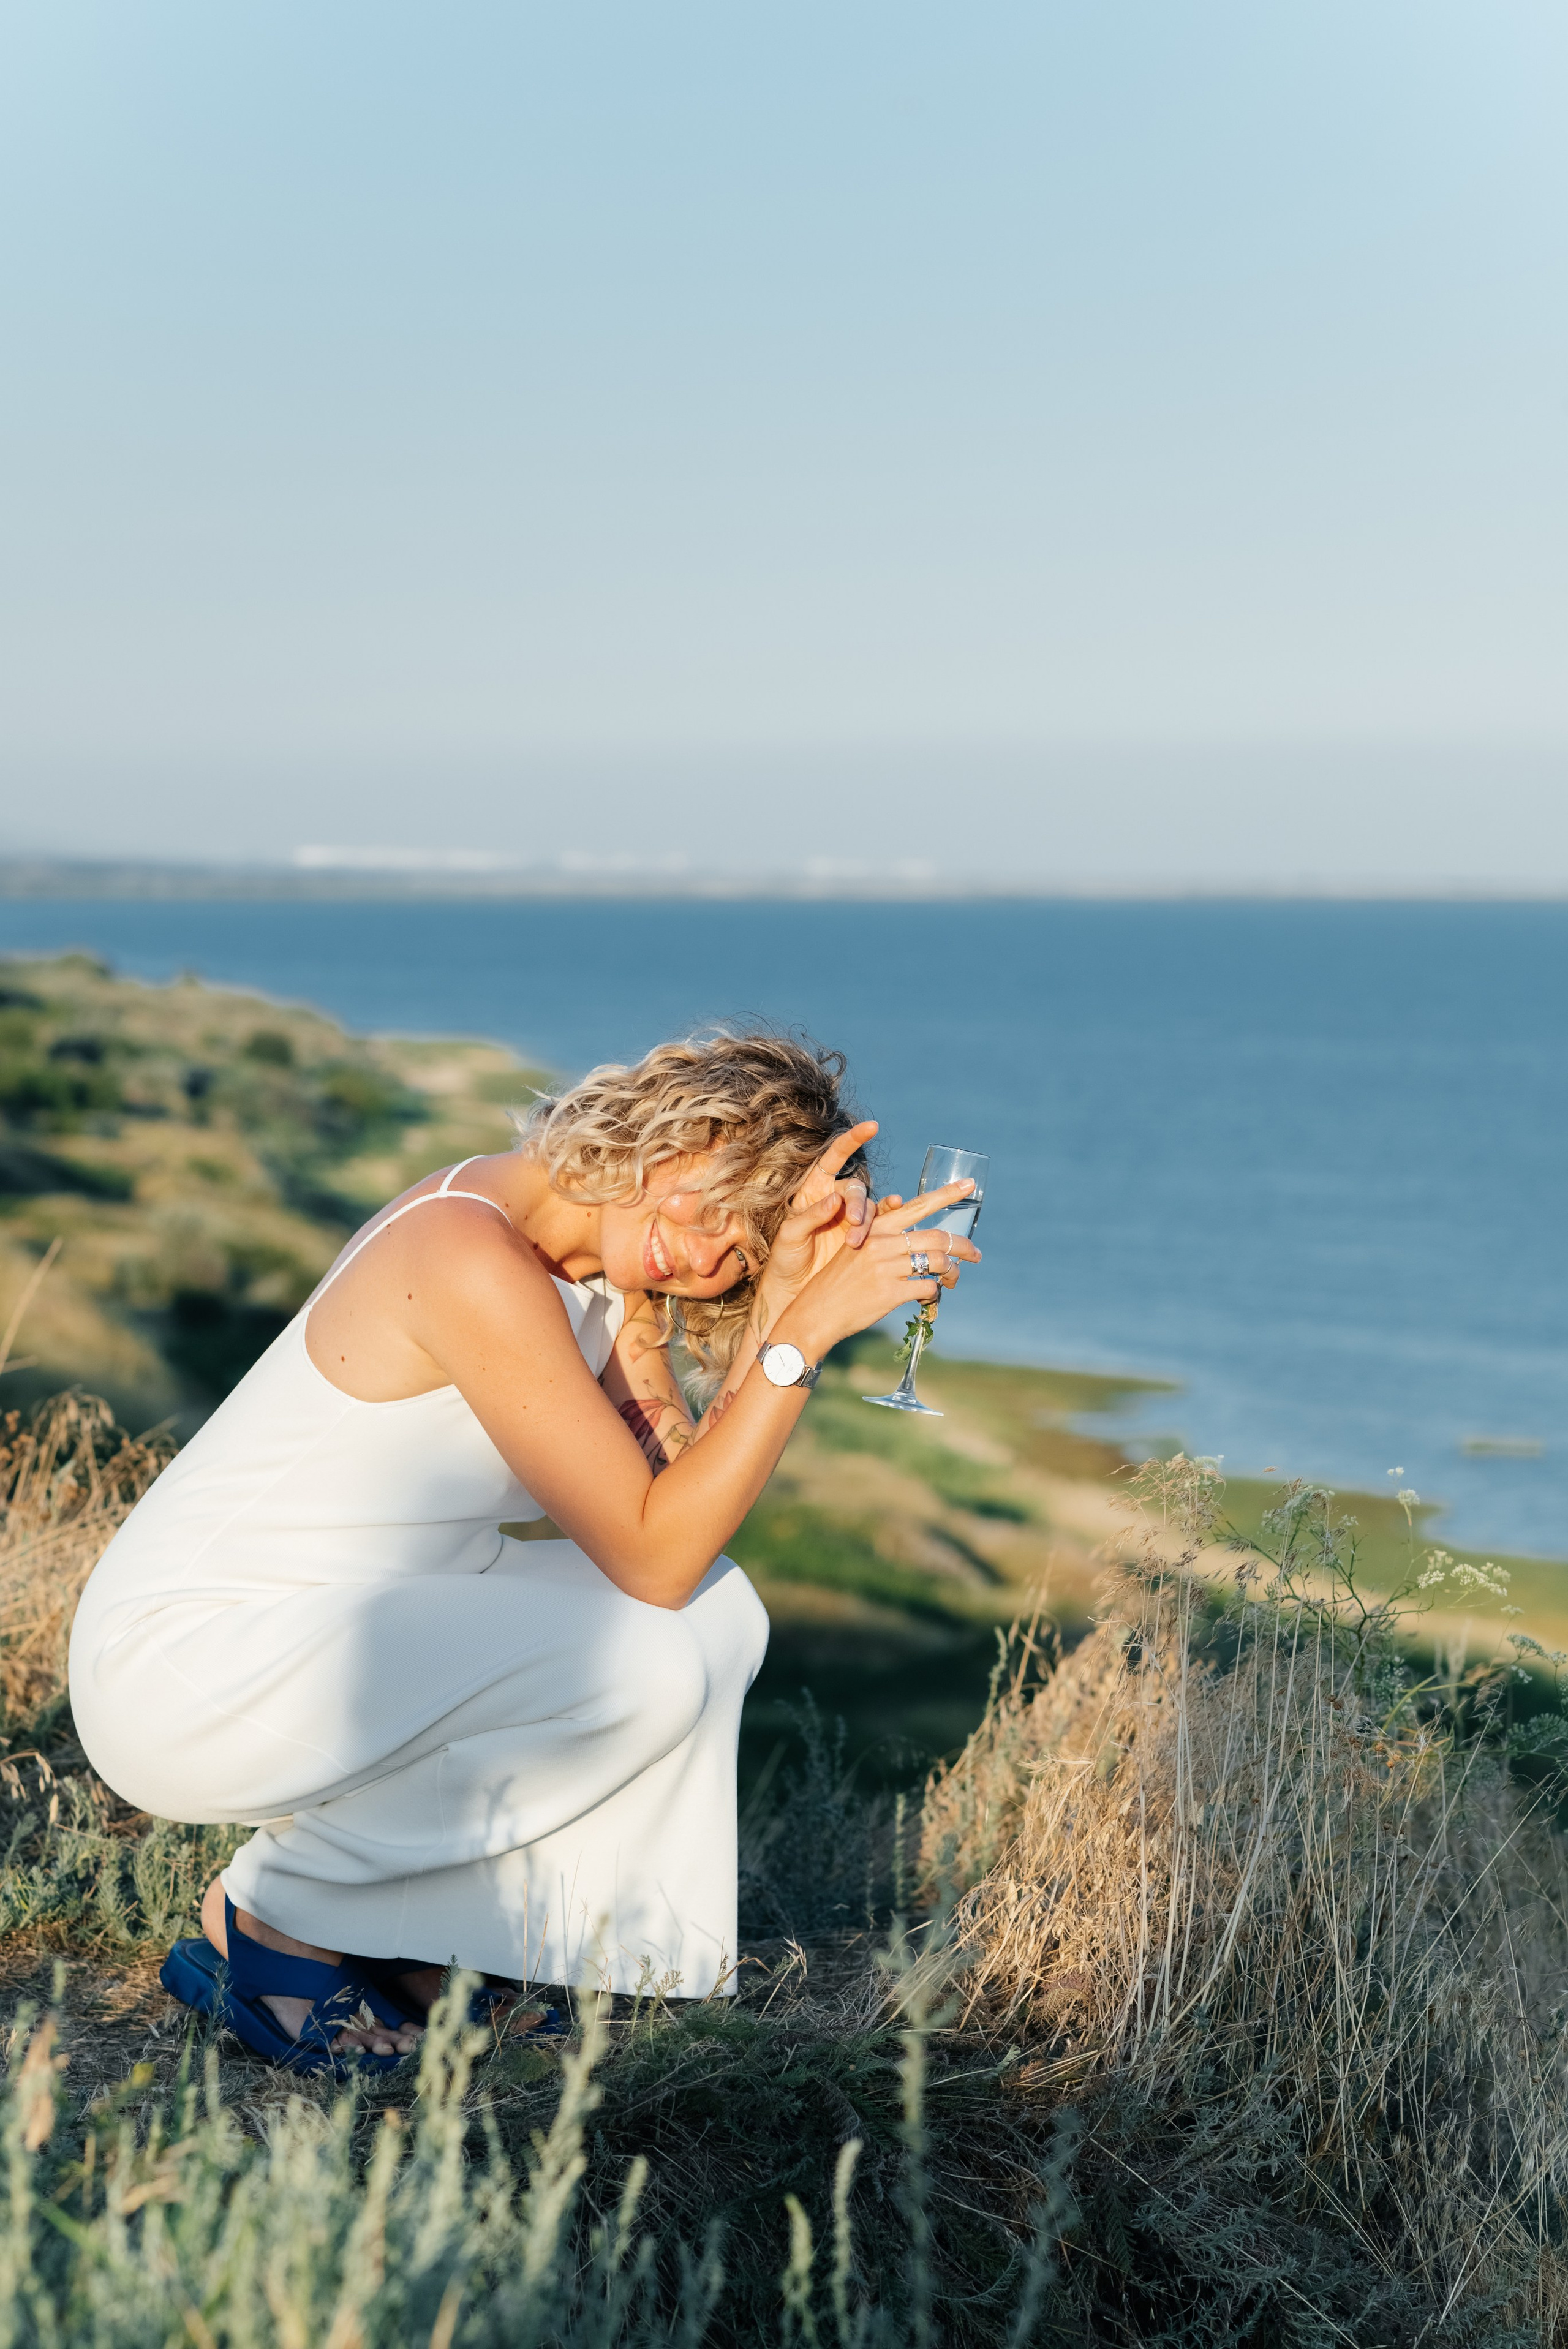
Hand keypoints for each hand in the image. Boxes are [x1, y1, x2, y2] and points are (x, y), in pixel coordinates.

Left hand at [755, 1120, 878, 1317]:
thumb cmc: (784, 1260)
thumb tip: (834, 1200)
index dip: (852, 1140)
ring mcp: (850, 1218)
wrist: (792, 1291)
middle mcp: (835, 1199)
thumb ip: (810, 1216)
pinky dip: (891, 1221)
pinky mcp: (863, 1238)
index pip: (834, 1157)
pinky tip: (897, 1217)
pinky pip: (882, 1225)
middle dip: (858, 1205)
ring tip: (857, 1241)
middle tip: (855, 1225)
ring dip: (868, 1222)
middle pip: (855, 1189)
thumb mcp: (789, 1236)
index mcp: (813, 1190)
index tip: (871, 1128)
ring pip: (870, 1209)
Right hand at [776, 1181, 980, 1358]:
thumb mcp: (858, 1247)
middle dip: (964, 1247)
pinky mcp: (891, 1292)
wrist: (817, 1312)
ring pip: (938, 1263)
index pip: (918, 1205)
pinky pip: (928, 1289)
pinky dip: (935, 1295)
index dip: (947, 1194)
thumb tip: (919, 1232)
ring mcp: (887, 1267)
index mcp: (876, 1227)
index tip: (970, 1185)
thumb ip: (884, 1234)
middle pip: (938, 1237)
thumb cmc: (841, 1280)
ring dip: (952, 1274)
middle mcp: (883, 1242)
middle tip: (976, 1255)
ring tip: (951, 1281)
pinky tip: (928, 1299)